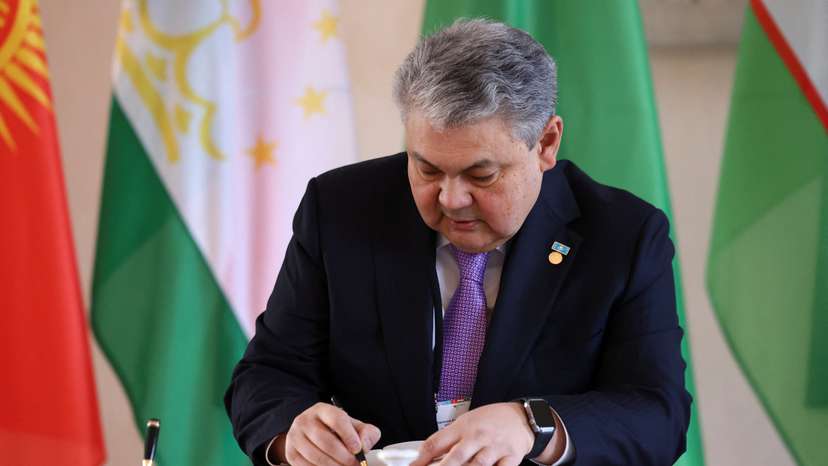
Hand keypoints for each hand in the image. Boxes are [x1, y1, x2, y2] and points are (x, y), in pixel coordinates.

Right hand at [283, 402, 380, 465]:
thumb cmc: (337, 431)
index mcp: (323, 410)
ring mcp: (295, 437)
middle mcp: (305, 420)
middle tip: (354, 463)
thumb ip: (366, 433)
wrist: (312, 435)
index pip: (336, 419)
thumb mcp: (353, 426)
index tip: (357, 449)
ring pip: (315, 456)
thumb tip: (364, 445)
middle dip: (343, 456)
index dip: (348, 435)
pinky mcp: (291, 453)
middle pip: (325, 440)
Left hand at [411, 402, 533, 465]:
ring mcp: (495, 448)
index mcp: (464, 426)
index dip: (422, 458)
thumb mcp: (468, 422)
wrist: (522, 418)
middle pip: (456, 457)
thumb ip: (450, 438)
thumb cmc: (492, 421)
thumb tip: (428, 457)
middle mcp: (479, 436)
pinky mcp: (511, 458)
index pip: (437, 442)